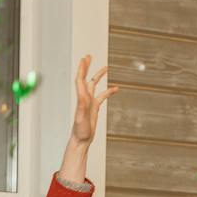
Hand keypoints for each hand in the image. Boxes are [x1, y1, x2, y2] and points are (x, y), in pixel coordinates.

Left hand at [59, 55, 114, 181]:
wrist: (81, 140)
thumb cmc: (80, 130)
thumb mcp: (80, 116)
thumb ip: (81, 105)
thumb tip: (82, 94)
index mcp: (81, 97)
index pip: (80, 79)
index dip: (82, 68)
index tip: (84, 59)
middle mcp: (84, 98)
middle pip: (85, 78)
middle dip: (87, 67)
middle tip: (89, 56)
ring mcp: (89, 102)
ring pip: (94, 85)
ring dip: (99, 76)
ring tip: (106, 68)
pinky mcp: (94, 107)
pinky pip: (102, 96)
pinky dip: (109, 91)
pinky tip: (116, 88)